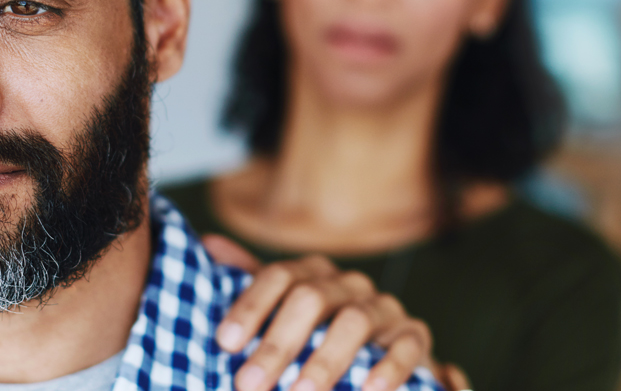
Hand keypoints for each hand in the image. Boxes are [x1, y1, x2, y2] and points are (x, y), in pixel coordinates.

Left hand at [204, 234, 442, 390]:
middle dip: (278, 343)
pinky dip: (387, 368)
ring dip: (324, 361)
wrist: (379, 359)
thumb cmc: (318, 337)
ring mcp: (384, 307)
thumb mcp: (282, 312)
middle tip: (248, 384)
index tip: (225, 343)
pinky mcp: (414, 336)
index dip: (251, 306)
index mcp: (313, 274)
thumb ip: (249, 283)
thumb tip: (207, 244)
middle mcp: (349, 283)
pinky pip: (406, 346)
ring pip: (355, 321)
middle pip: (311, 298)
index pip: (279, 275)